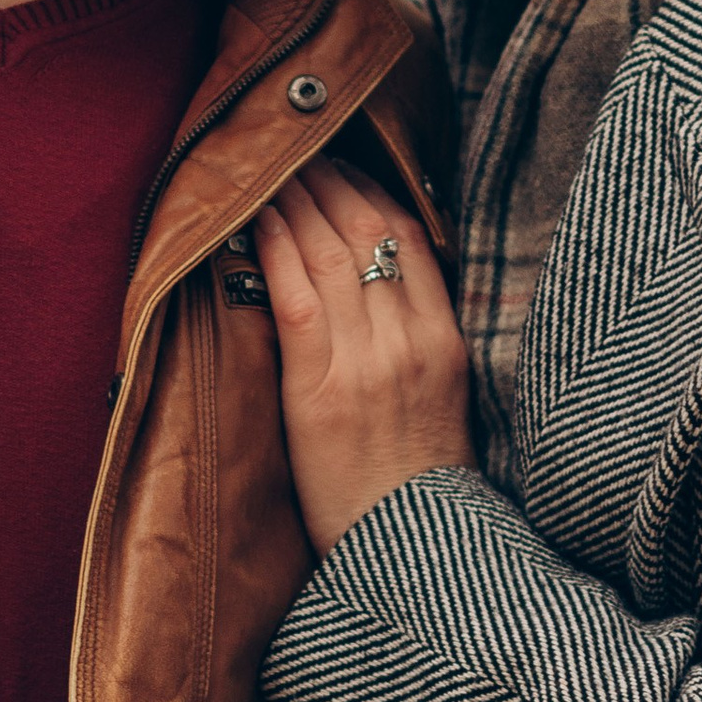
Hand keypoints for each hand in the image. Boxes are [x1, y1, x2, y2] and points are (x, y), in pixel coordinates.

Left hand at [255, 164, 471, 557]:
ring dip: (294, 199)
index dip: (371, 189)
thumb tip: (378, 294)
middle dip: (328, 178)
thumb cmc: (416, 489)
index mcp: (447, 341)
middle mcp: (413, 340)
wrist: (410, 555)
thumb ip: (417, 344)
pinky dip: (274, 248)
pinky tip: (254, 221)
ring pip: (331, 250)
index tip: (342, 162)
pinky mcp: (322, 387)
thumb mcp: (442, 404)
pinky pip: (296, 296)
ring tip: (267, 168)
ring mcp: (369, 361)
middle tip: (294, 146)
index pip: (411, 236)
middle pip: (370, 229)